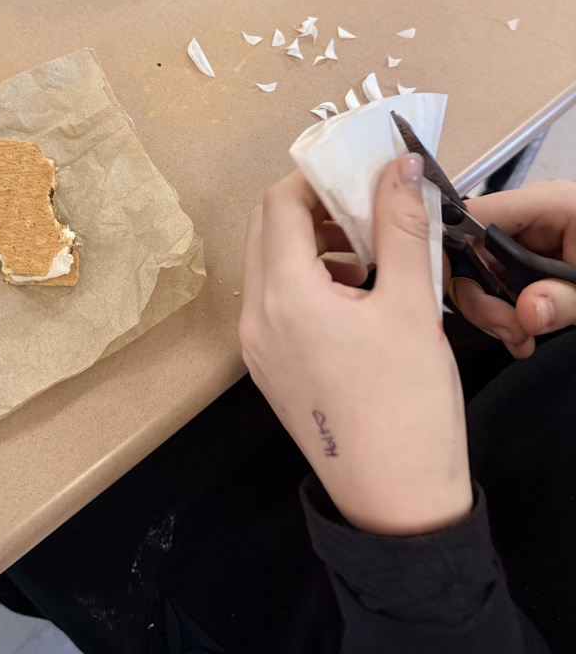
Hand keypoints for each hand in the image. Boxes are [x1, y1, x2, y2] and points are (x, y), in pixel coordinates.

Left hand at [239, 155, 471, 536]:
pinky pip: (275, 301)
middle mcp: (255, 317)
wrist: (396, 502)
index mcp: (284, 296)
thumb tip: (400, 165)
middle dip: (313, 208)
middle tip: (366, 209)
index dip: (316, 178)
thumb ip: (401, 226)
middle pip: (267, 230)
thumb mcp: (412, 307)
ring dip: (311, 244)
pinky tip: (355, 296)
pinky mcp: (268, 367)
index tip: (358, 174)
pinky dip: (306, 280)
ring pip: (270, 265)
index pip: (279, 204)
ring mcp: (256, 346)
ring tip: (369, 257)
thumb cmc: (408, 405)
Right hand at [452, 180, 575, 356]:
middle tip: (509, 330)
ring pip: (483, 273)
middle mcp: (535, 217)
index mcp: (555, 204)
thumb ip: (567, 300)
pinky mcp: (535, 265)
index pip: (478, 214)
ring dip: (495, 313)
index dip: (453, 249)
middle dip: (482, 296)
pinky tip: (524, 335)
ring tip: (521, 338)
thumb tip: (526, 312)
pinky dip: (507, 315)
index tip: (448, 289)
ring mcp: (533, 241)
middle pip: (473, 250)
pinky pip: (503, 286)